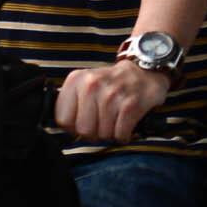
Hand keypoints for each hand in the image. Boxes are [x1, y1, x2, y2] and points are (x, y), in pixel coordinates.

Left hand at [55, 59, 173, 144]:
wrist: (143, 71)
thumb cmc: (111, 83)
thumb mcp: (85, 83)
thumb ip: (70, 102)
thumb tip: (64, 129)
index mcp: (76, 80)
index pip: (62, 120)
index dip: (73, 126)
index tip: (82, 121)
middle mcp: (92, 85)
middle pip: (83, 130)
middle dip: (93, 132)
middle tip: (102, 122)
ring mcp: (111, 95)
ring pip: (102, 134)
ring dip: (110, 133)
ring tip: (115, 120)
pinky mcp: (130, 105)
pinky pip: (120, 135)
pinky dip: (123, 135)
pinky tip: (125, 123)